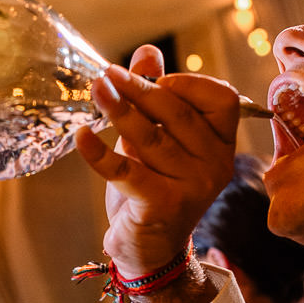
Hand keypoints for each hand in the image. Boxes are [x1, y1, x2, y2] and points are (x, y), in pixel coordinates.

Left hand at [76, 44, 239, 279]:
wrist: (149, 250)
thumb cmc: (156, 187)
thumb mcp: (157, 139)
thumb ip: (155, 95)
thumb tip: (147, 52)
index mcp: (222, 144)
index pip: (221, 99)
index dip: (186, 82)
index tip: (155, 79)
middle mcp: (215, 165)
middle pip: (178, 114)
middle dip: (140, 89)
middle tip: (107, 73)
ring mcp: (192, 188)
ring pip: (151, 139)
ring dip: (118, 110)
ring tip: (96, 89)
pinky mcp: (162, 206)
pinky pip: (126, 171)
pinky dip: (99, 153)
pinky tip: (81, 136)